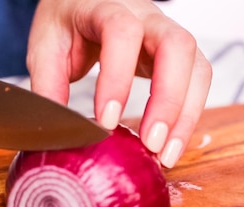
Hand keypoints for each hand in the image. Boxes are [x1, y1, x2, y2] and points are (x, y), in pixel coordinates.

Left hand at [27, 0, 211, 167]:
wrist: (84, 3)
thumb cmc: (67, 24)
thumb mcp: (46, 48)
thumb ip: (48, 85)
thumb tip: (57, 131)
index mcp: (107, 7)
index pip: (122, 33)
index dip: (118, 77)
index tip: (107, 121)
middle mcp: (147, 17)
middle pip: (176, 47)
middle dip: (167, 100)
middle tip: (150, 143)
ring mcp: (168, 35)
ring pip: (197, 68)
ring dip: (185, 115)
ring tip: (165, 155)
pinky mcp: (178, 58)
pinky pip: (197, 83)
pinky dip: (188, 117)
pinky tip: (171, 144)